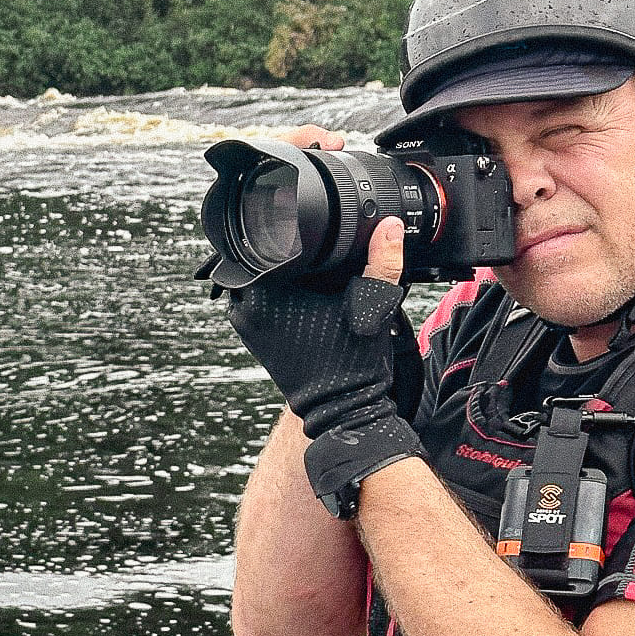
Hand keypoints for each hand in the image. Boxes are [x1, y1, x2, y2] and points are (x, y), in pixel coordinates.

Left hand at [226, 215, 422, 517]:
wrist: (342, 410)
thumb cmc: (354, 361)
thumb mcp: (373, 304)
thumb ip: (382, 262)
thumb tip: (389, 225)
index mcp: (268, 291)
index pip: (267, 239)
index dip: (289, 228)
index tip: (309, 226)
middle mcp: (247, 304)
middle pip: (260, 254)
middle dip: (284, 249)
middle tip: (314, 247)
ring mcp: (244, 320)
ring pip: (258, 275)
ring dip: (278, 269)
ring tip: (310, 269)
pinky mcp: (250, 333)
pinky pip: (258, 297)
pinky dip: (275, 290)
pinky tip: (302, 290)